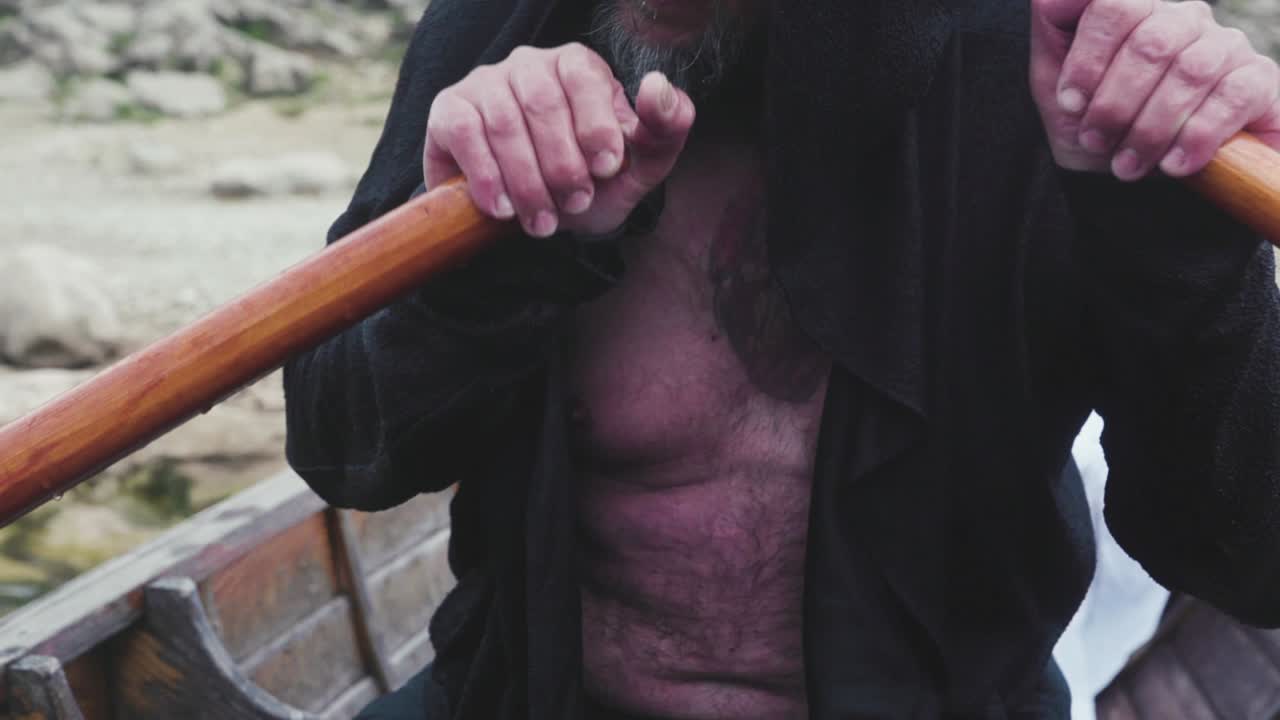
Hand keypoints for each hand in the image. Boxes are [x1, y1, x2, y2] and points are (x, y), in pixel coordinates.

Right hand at [424, 43, 695, 236]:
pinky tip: (503, 209)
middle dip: (562, 163)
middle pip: (542, 102)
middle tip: (576, 204)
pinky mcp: (450, 110)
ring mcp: (485, 84)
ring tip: (543, 223)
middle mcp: (529, 64)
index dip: (595, 124)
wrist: (535, 219)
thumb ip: (663, 131)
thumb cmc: (589, 185)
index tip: (607, 170)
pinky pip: (465, 133)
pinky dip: (487, 176)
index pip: (582, 76)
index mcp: (577, 67)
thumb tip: (659, 85)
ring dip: (527, 181)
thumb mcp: (635, 168)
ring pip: (504, 123)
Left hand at [1030, 0, 1279, 180]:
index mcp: (1138, 13)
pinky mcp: (1258, 81)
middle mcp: (1185, 20)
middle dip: (1115, 104)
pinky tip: (1173, 164)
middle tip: (1097, 141)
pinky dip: (1197, 137)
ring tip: (1127, 164)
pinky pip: (1233, 98)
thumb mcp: (1056, 79)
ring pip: (1191, 72)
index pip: (1115, 7)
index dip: (1088, 61)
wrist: (1136, 182)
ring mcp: (1226, 47)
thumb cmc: (1094, 124)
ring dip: (1151, 129)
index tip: (1070, 105)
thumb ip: (1055, 25)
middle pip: (1152, 44)